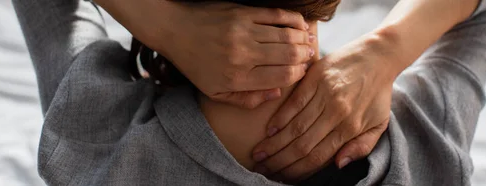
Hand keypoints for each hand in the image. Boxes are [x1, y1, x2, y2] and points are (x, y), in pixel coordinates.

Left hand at [95, 0, 315, 107]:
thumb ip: (246, 99)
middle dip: (305, 56)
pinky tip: (300, 24)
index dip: (298, 74)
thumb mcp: (215, 92)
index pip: (282, 76)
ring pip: (286, 35)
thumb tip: (276, 94)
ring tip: (309, 41)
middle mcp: (243, 55)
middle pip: (289, 55)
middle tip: (311, 56)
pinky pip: (276, 15)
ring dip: (303, 38)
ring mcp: (243, 31)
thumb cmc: (195, 64)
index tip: (303, 72)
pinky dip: (293, 19)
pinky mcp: (243, 12)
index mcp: (238, 78)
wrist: (175, 30)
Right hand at [251, 33, 406, 180]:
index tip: (284, 177)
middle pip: (302, 145)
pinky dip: (280, 118)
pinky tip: (269, 130)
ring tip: (260, 154)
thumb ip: (361, 147)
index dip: (298, 170)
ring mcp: (325, 95)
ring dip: (275, 143)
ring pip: (295, 126)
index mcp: (352, 128)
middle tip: (265, 169)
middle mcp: (337, 113)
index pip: (318, 157)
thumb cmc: (379, 93)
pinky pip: (294, 103)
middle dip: (281, 161)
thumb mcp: (379, 124)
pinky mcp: (316, 78)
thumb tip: (338, 165)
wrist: (379, 55)